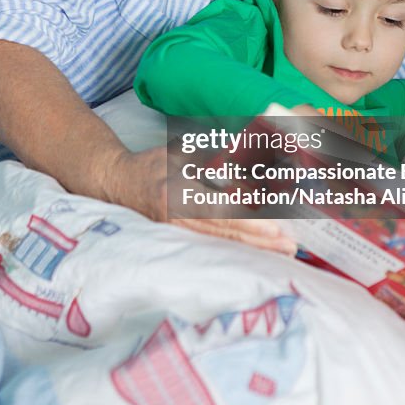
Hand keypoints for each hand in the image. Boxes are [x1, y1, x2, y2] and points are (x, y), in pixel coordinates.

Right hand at [106, 144, 297, 255]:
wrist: (115, 182)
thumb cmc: (151, 163)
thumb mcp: (181, 153)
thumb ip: (213, 157)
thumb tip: (250, 160)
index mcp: (177, 194)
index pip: (219, 210)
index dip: (247, 220)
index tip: (274, 227)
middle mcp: (176, 218)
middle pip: (224, 233)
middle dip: (258, 241)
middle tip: (288, 246)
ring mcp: (175, 233)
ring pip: (220, 244)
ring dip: (251, 248)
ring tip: (280, 251)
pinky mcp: (176, 240)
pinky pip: (211, 246)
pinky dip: (235, 249)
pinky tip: (255, 251)